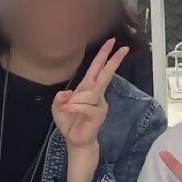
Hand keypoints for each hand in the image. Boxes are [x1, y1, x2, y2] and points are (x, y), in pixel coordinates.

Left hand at [55, 38, 128, 152]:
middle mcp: (96, 93)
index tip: (112, 42)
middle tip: (123, 48)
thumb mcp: (58, 107)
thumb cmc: (69, 121)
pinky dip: (75, 107)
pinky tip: (67, 109)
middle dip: (113, 60)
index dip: (104, 55)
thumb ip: (60, 97)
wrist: (75, 140)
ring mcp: (99, 104)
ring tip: (65, 107)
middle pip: (105, 74)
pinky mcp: (99, 115)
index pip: (97, 68)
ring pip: (89, 93)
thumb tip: (69, 93)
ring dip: (75, 100)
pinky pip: (86, 106)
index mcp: (87, 87)